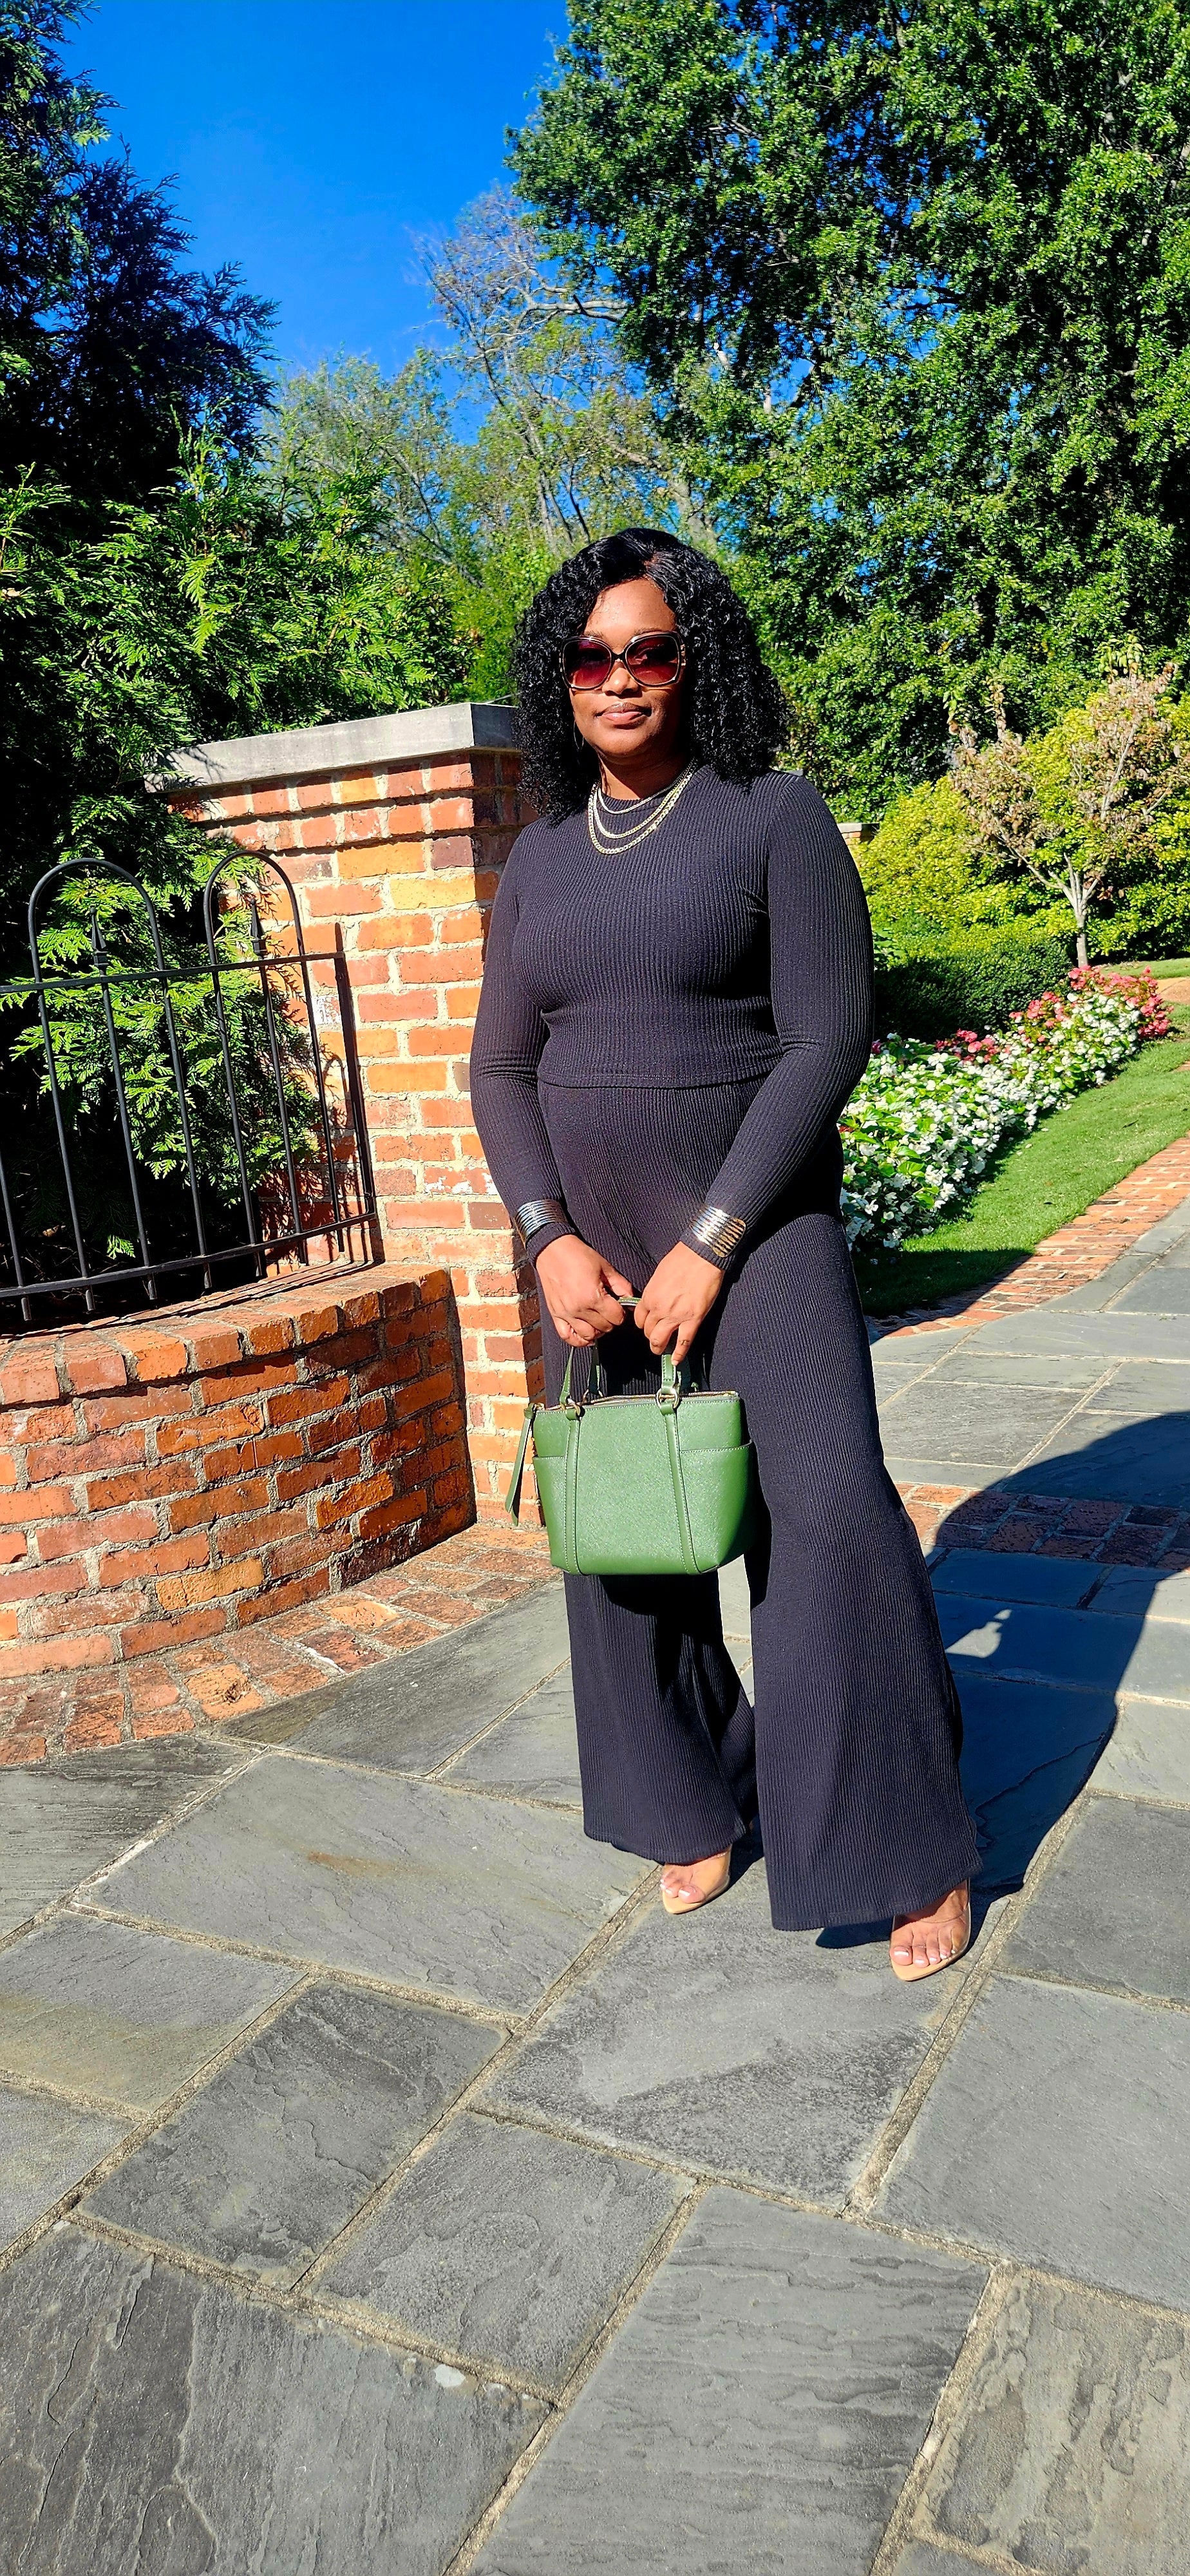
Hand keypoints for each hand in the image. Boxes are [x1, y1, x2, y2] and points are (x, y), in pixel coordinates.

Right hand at [535, 1235, 634, 1346]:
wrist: (552, 1251)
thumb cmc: (578, 1256)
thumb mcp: (605, 1267)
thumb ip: (621, 1286)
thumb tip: (631, 1300)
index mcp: (593, 1296)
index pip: (616, 1318)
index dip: (621, 1313)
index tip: (619, 1306)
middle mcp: (578, 1309)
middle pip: (604, 1328)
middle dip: (611, 1321)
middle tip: (609, 1310)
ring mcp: (565, 1314)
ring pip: (588, 1336)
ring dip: (597, 1331)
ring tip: (598, 1319)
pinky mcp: (555, 1315)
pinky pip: (568, 1337)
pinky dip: (579, 1339)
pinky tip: (585, 1332)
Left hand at [635, 1242, 722, 1361]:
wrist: (701, 1256)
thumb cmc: (681, 1259)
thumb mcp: (659, 1274)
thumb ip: (656, 1291)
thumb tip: (657, 1299)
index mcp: (649, 1296)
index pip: (639, 1319)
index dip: (643, 1324)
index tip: (648, 1325)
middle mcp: (658, 1309)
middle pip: (648, 1331)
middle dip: (650, 1336)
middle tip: (656, 1338)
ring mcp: (675, 1316)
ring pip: (660, 1340)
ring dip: (659, 1348)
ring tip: (661, 1351)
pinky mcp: (692, 1320)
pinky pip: (683, 1342)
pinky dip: (679, 1354)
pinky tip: (676, 1361)